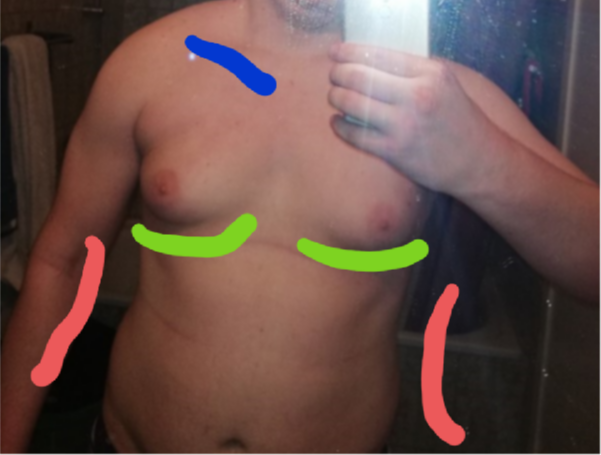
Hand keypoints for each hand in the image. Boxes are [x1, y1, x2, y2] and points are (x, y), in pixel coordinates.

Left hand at [328, 42, 496, 194]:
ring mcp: (404, 125)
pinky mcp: (394, 151)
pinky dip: (340, 125)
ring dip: (336, 97)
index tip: (336, 53)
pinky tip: (338, 121)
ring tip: (335, 97)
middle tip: (333, 76)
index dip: (349, 52)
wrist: (477, 160)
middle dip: (338, 74)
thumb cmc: (457, 120)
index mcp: (430, 73)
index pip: (378, 54)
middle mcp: (417, 95)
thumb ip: (411, 71)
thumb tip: (367, 60)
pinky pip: (355, 134)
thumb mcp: (443, 84)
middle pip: (359, 76)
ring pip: (352, 103)